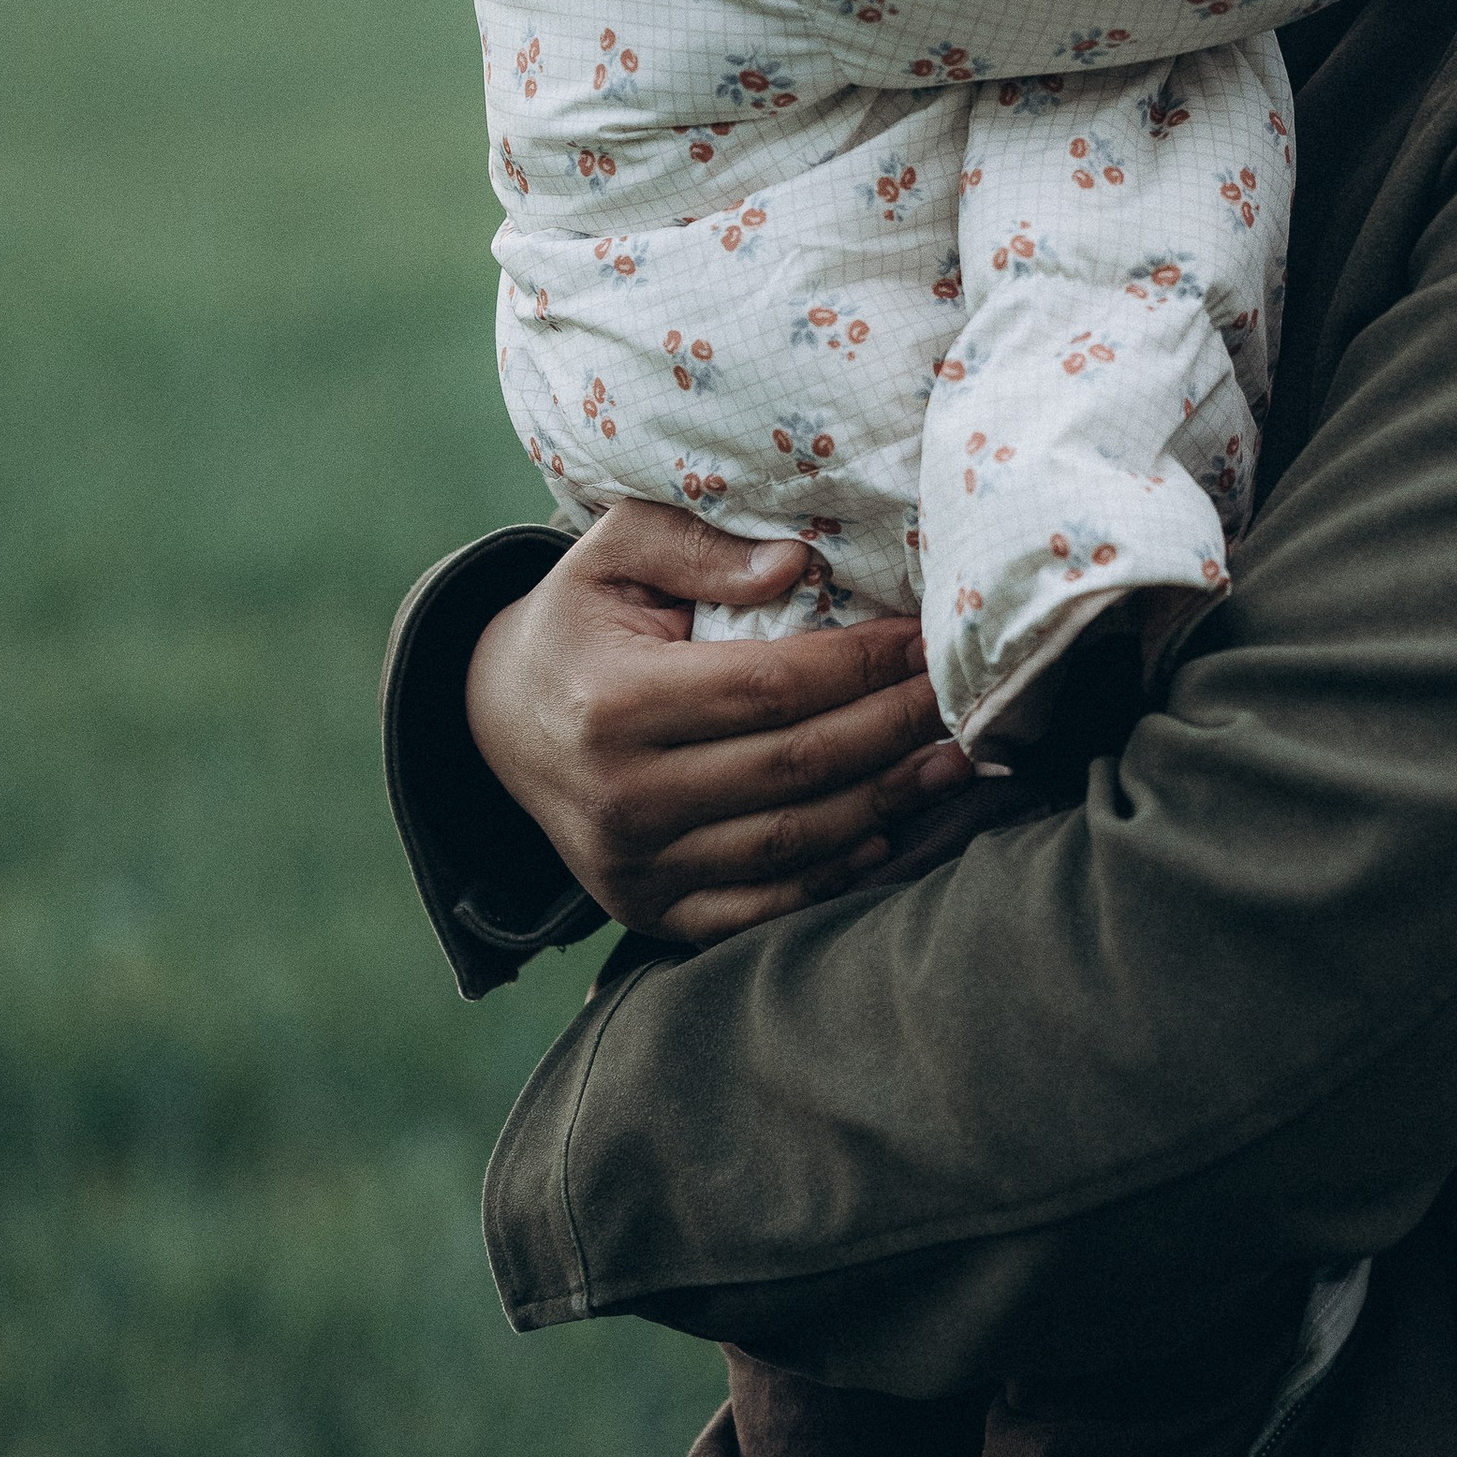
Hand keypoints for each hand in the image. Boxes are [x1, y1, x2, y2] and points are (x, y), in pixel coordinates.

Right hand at [463, 505, 968, 944]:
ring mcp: (636, 869)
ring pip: (791, 844)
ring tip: (953, 762)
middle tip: (959, 697)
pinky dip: (833, 876)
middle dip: (892, 729)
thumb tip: (794, 565)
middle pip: (794, 769)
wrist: (497, 722)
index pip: (770, 687)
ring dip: (887, 804)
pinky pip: (761, 907)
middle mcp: (623, 799)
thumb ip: (695, 545)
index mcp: (615, 704)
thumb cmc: (577, 621)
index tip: (925, 637)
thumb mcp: (610, 552)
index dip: (860, 663)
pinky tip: (890, 833)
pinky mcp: (649, 912)